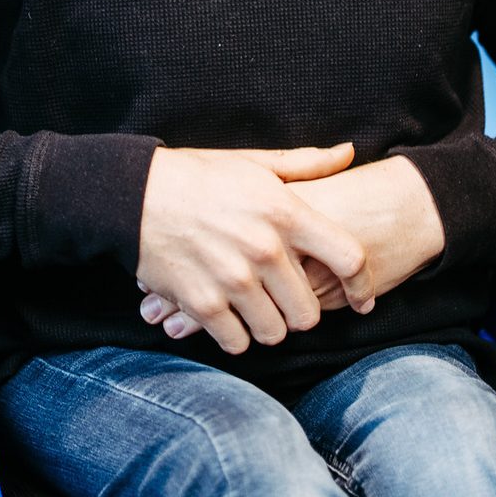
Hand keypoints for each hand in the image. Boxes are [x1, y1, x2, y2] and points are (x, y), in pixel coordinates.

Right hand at [134, 142, 375, 355]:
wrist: (132, 195)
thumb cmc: (198, 176)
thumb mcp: (254, 162)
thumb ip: (306, 164)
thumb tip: (347, 153)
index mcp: (284, 211)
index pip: (349, 257)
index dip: (363, 284)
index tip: (362, 297)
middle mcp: (264, 249)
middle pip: (311, 311)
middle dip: (301, 309)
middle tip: (285, 298)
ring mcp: (233, 280)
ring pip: (276, 333)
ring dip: (268, 325)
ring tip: (255, 307)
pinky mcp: (202, 304)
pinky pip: (237, 343)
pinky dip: (234, 335)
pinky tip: (227, 315)